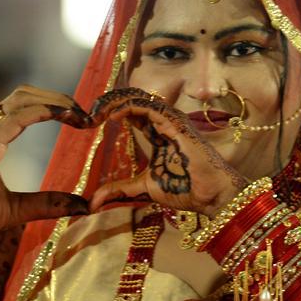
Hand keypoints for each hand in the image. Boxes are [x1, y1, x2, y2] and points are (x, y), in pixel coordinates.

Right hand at [0, 85, 93, 247]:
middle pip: (23, 94)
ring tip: (79, 115)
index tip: (79, 118)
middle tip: (84, 113)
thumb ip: (46, 203)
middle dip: (57, 98)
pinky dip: (42, 112)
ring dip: (54, 102)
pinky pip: (15, 118)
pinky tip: (62, 118)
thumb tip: (82, 207)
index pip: (21, 105)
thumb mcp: (15, 209)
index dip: (51, 104)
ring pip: (21, 100)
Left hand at [87, 88, 247, 216]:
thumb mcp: (142, 188)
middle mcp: (163, 122)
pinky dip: (130, 107)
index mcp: (156, 133)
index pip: (132, 111)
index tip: (92, 119)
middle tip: (91, 112)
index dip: (112, 110)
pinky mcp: (175, 122)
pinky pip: (149, 107)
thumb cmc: (184, 188)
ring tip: (98, 112)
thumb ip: (119, 190)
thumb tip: (93, 202)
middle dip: (110, 101)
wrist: (209, 195)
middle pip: (133, 100)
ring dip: (116, 102)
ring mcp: (170, 120)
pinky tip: (114, 116)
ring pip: (140, 98)